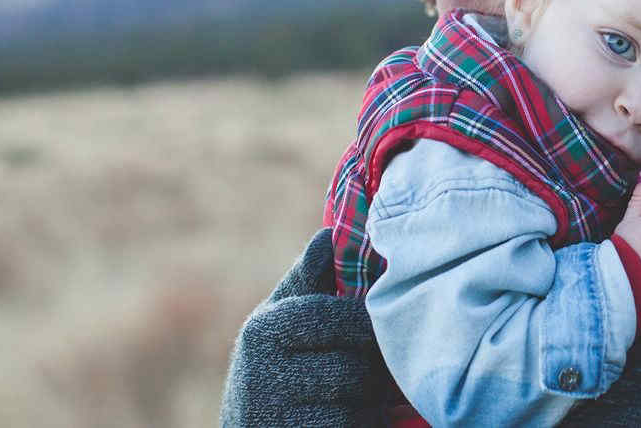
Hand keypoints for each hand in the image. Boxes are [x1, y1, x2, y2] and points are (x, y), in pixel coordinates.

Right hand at [221, 228, 388, 426]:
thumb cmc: (274, 370)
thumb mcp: (279, 323)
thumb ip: (307, 281)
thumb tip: (329, 233)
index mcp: (263, 330)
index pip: (337, 318)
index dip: (366, 326)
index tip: (378, 328)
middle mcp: (262, 375)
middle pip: (356, 366)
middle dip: (373, 368)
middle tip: (374, 367)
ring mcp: (279, 417)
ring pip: (360, 402)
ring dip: (371, 401)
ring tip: (359, 396)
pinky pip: (355, 427)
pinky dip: (363, 425)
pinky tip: (348, 418)